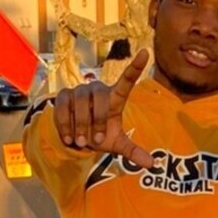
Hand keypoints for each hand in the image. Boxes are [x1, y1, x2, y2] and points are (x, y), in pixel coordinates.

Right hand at [53, 48, 155, 167]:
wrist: (75, 136)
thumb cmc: (99, 135)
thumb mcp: (116, 145)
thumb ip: (133, 151)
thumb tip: (154, 165)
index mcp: (115, 98)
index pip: (127, 80)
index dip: (136, 66)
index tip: (147, 52)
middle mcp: (98, 89)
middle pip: (99, 99)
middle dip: (97, 122)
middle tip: (95, 140)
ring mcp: (79, 91)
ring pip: (80, 104)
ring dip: (80, 126)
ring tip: (80, 141)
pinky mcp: (63, 95)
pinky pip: (63, 107)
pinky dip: (65, 125)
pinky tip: (68, 137)